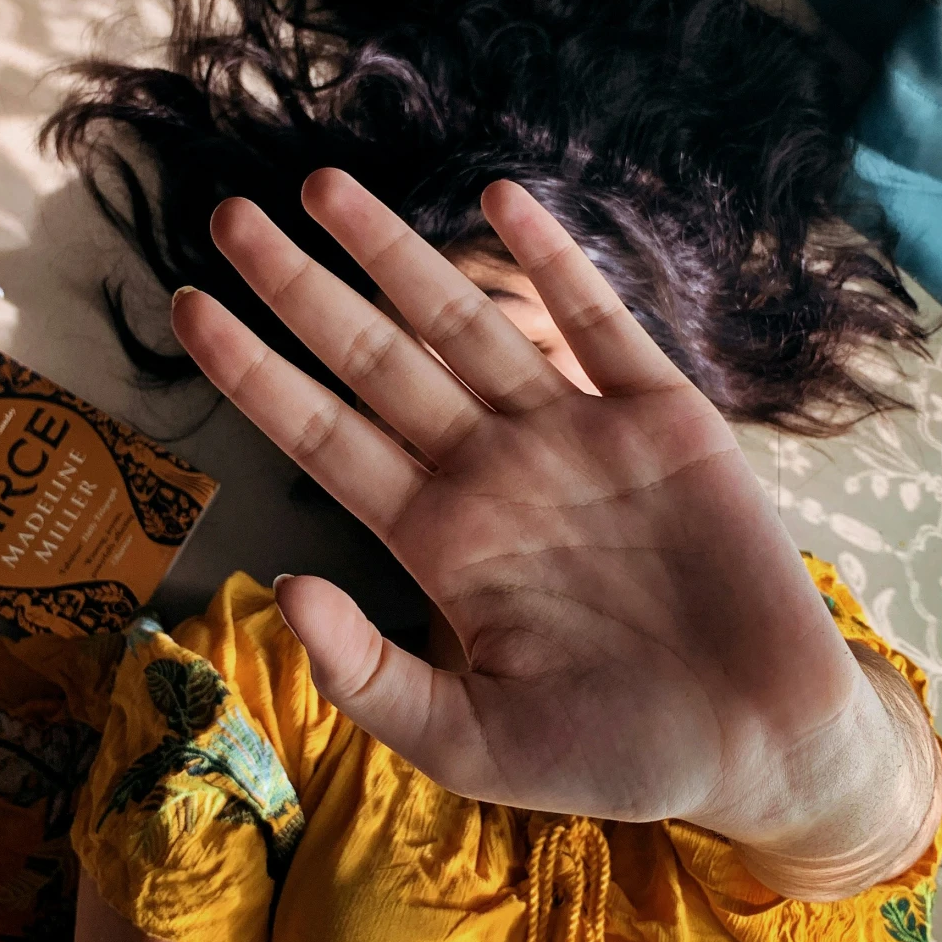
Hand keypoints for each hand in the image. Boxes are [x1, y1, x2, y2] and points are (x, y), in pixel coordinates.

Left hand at [170, 170, 902, 846]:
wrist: (757, 745)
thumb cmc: (611, 754)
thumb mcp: (466, 743)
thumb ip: (367, 675)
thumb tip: (281, 587)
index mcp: (438, 539)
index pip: (321, 436)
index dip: (254, 372)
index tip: (185, 310)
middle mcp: (491, 470)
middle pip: (373, 359)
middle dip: (299, 289)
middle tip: (226, 220)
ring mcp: (573, 436)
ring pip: (464, 323)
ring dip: (397, 253)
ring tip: (323, 187)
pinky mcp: (661, 420)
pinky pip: (598, 324)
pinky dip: (552, 260)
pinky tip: (500, 200)